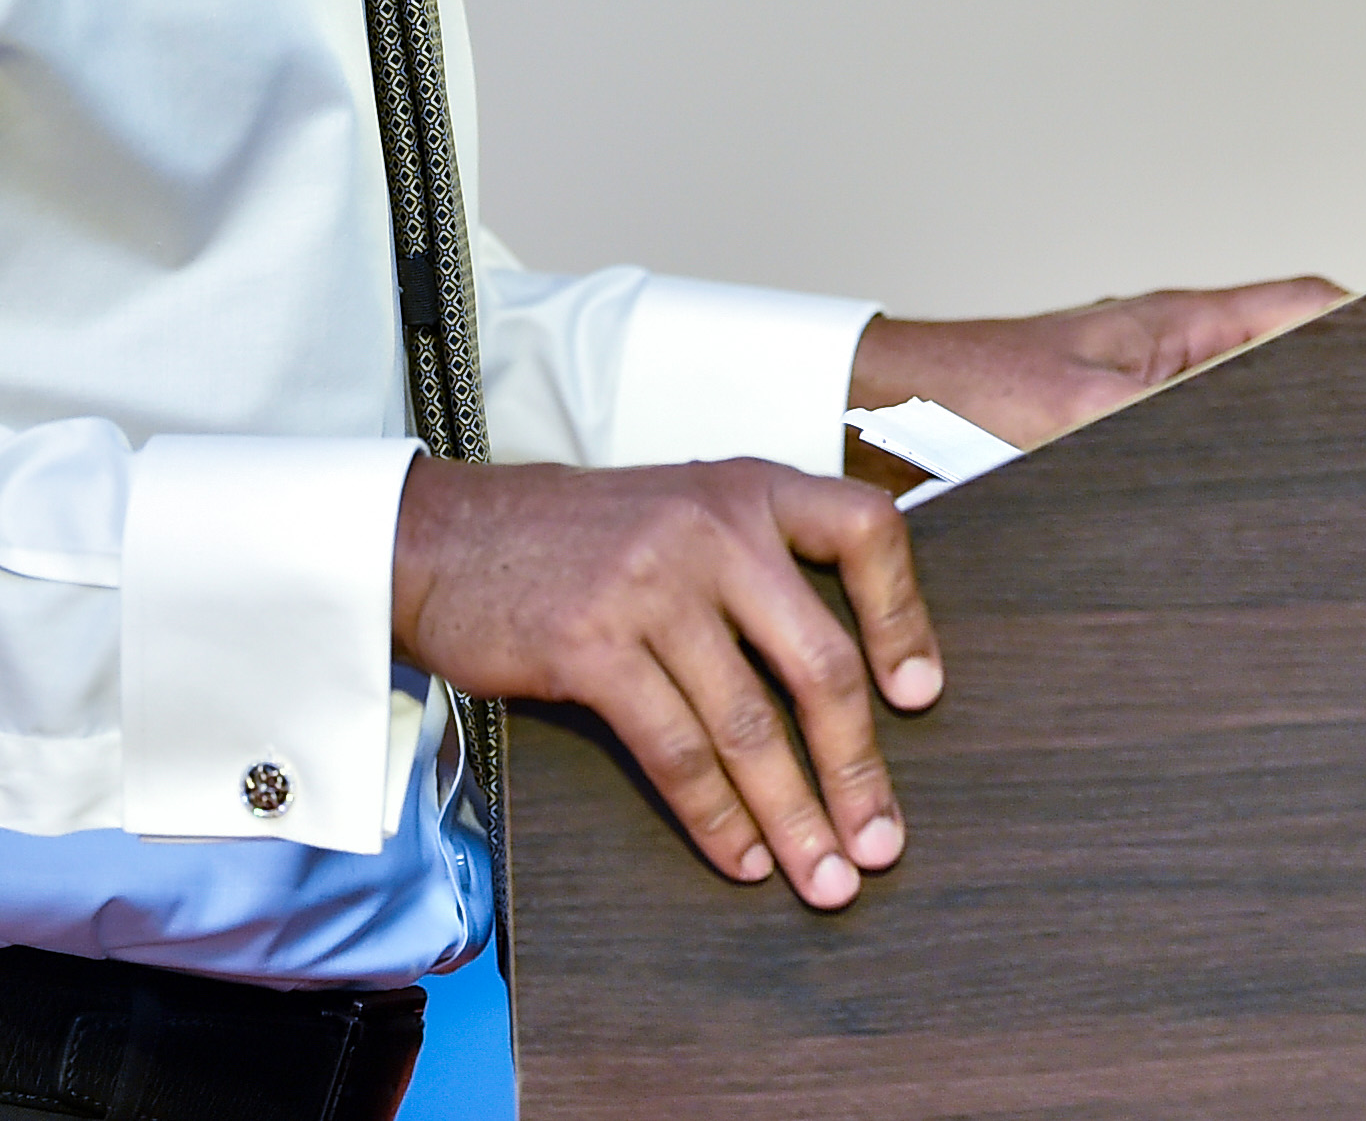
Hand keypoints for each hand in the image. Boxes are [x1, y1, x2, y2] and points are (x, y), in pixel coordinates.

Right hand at [390, 457, 937, 908]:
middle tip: (881, 842)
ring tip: (824, 877)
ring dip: (795, 815)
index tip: (920, 696)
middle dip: (857, 768)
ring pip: (750, 723)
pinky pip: (676, 749)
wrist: (445, 535)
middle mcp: (714, 527)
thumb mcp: (682, 511)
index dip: (904, 618)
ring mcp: (652, 585)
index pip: (865, 531)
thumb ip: (754, 566)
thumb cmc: (576, 539)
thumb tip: (840, 688)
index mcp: (749, 489)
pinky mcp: (592, 645)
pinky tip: (743, 856)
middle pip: (820, 661)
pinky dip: (717, 816)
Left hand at [848, 277, 1347, 449]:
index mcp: (1179, 328)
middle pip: (1286, 362)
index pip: (1303, 307)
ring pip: (1242, 415)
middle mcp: (1171, 358)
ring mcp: (1145, 400)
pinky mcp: (1115, 443)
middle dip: (1339, 395)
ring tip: (1339, 495)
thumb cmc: (971, 395)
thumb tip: (1253, 442)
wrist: (883, 418)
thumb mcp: (1086, 413)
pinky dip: (1226, 479)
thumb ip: (1170, 418)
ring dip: (1282, 443)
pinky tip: (1241, 527)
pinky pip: (1194, 454)